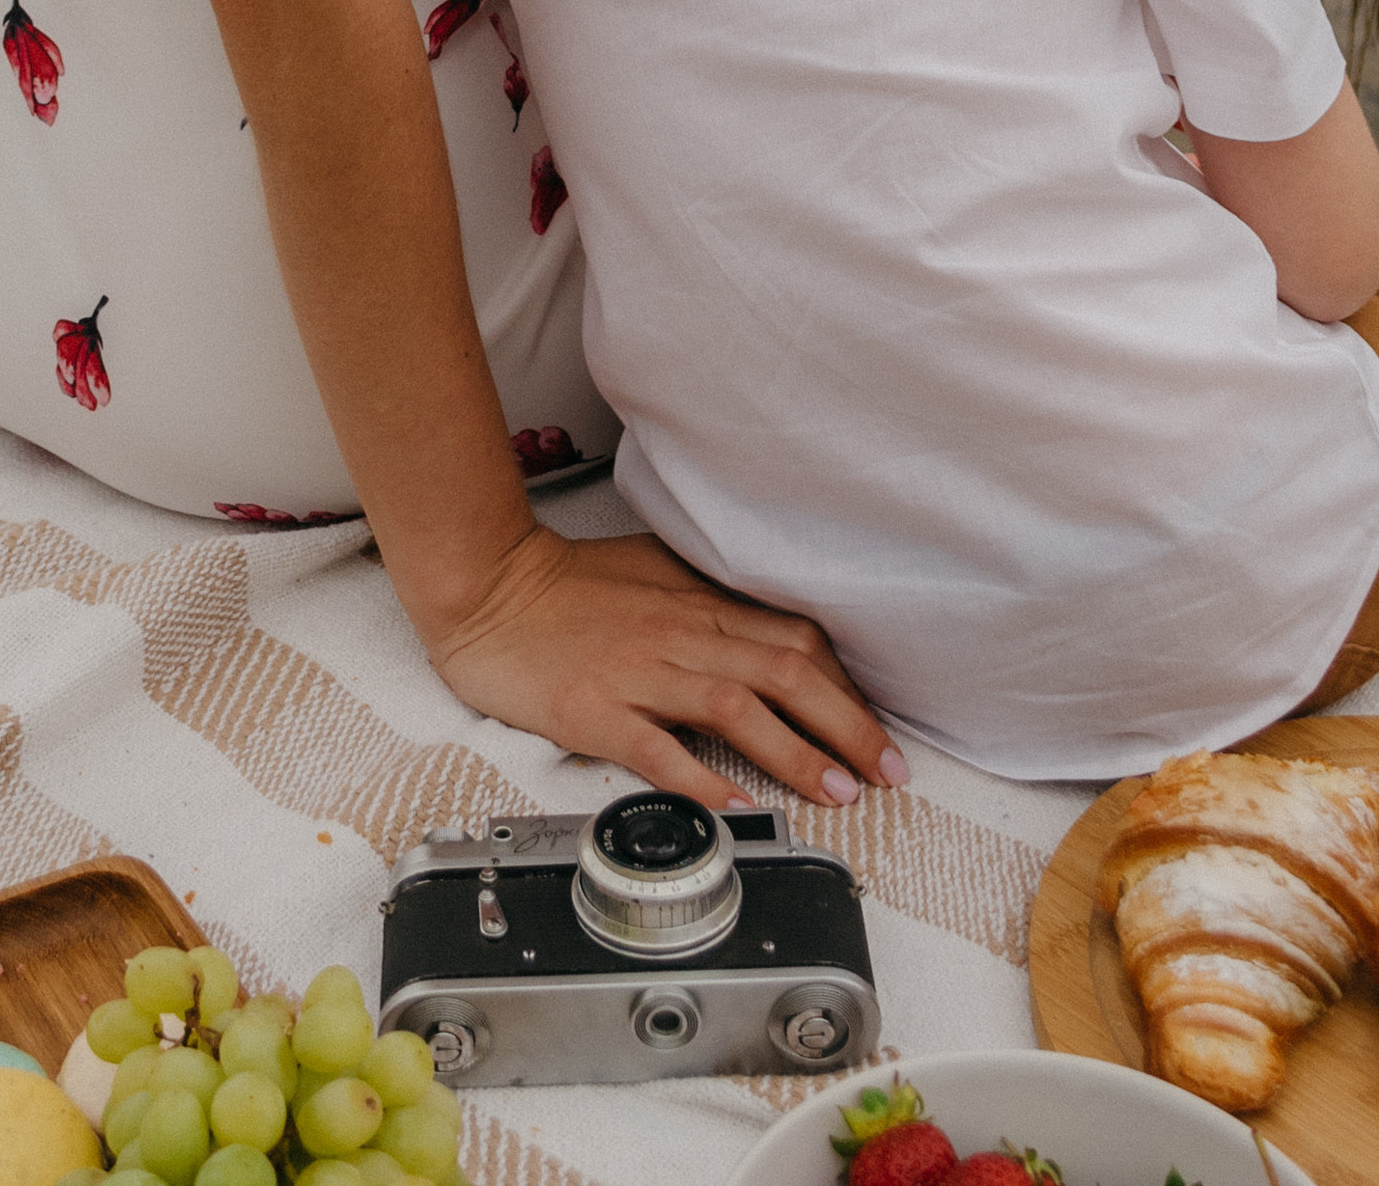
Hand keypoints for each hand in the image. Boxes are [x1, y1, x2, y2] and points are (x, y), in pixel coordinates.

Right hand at [422, 521, 907, 812]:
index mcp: (697, 602)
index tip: (877, 728)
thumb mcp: (651, 570)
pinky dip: (704, 780)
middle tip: (889, 771)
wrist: (489, 585)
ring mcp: (640, 673)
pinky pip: (659, 749)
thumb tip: (764, 629)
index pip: (794, 639)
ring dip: (797, 754)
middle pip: (785, 673)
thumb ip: (706, 599)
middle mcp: (681, 634)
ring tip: (839, 794)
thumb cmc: (566, 584)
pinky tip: (739, 808)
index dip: (846, 685)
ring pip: (738, 709)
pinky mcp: (597, 710)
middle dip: (848, 725)